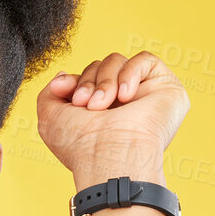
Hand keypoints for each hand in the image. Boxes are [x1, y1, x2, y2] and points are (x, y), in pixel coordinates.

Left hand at [36, 52, 189, 182]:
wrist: (109, 155)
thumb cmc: (80, 146)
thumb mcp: (49, 119)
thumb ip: (49, 94)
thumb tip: (62, 76)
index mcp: (99, 113)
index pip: (86, 79)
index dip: (74, 81)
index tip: (65, 92)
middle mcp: (122, 105)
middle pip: (101, 67)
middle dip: (88, 82)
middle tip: (85, 105)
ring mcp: (145, 96)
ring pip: (118, 61)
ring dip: (105, 81)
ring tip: (101, 106)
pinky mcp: (165, 88)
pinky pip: (144, 60)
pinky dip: (129, 74)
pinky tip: (125, 98)